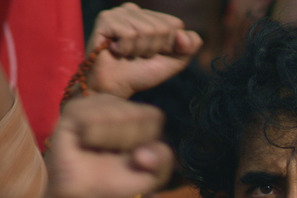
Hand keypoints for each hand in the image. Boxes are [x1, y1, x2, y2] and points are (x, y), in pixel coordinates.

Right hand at [45, 94, 173, 197]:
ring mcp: (93, 103)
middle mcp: (116, 102)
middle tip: (113, 155)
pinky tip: (85, 143)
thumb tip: (142, 154)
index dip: (148, 141)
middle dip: (129, 143)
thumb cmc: (119, 180)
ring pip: (116, 116)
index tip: (136, 154)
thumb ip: (163, 160)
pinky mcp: (72, 111)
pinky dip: (93, 137)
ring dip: (111, 141)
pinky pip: (91, 119)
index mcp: (138, 111)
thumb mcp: (154, 175)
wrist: (85, 194)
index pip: (155, 116)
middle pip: (137, 116)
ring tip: (99, 151)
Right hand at [86, 2, 201, 97]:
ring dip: (139, 51)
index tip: (153, 54)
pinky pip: (130, 34)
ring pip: (147, 30)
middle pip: (163, 27)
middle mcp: (134, 10)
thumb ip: (190, 46)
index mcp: (150, 16)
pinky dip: (126, 50)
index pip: (175, 24)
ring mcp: (119, 12)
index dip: (169, 45)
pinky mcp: (106, 19)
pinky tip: (116, 51)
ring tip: (127, 55)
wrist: (114, 88)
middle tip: (138, 56)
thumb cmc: (142, 73)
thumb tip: (182, 34)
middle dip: (154, 49)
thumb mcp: (175, 61)